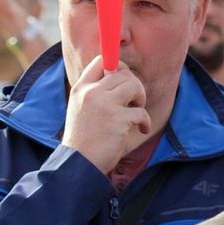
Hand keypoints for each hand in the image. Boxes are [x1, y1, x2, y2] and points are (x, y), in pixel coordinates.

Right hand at [63, 56, 151, 173]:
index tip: (124, 78)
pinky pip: (141, 112)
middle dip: (134, 85)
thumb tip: (120, 76)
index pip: (101, 61)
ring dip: (141, 98)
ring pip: (134, 85)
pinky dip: (145, 122)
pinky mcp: (118, 120)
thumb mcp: (80, 109)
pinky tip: (141, 129)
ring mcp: (105, 105)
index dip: (117, 66)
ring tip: (137, 111)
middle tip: (135, 101)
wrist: (79, 163)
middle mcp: (92, 93)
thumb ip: (95, 92)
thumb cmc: (83, 138)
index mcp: (81, 89)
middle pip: (122, 72)